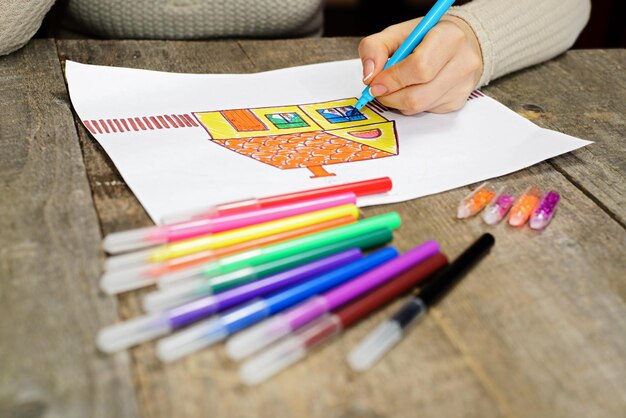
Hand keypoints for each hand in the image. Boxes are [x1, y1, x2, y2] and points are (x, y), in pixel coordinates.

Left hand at [358, 16, 482, 114]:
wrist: (459, 43)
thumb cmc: (426, 37)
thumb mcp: (397, 33)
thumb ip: (375, 48)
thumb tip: (369, 76)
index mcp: (449, 37)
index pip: (419, 68)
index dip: (392, 79)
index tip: (375, 83)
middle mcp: (463, 63)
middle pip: (417, 95)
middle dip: (390, 96)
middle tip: (378, 89)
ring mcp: (463, 86)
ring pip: (419, 107)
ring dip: (398, 102)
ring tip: (395, 86)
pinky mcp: (457, 102)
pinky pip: (425, 111)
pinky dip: (411, 104)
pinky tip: (413, 89)